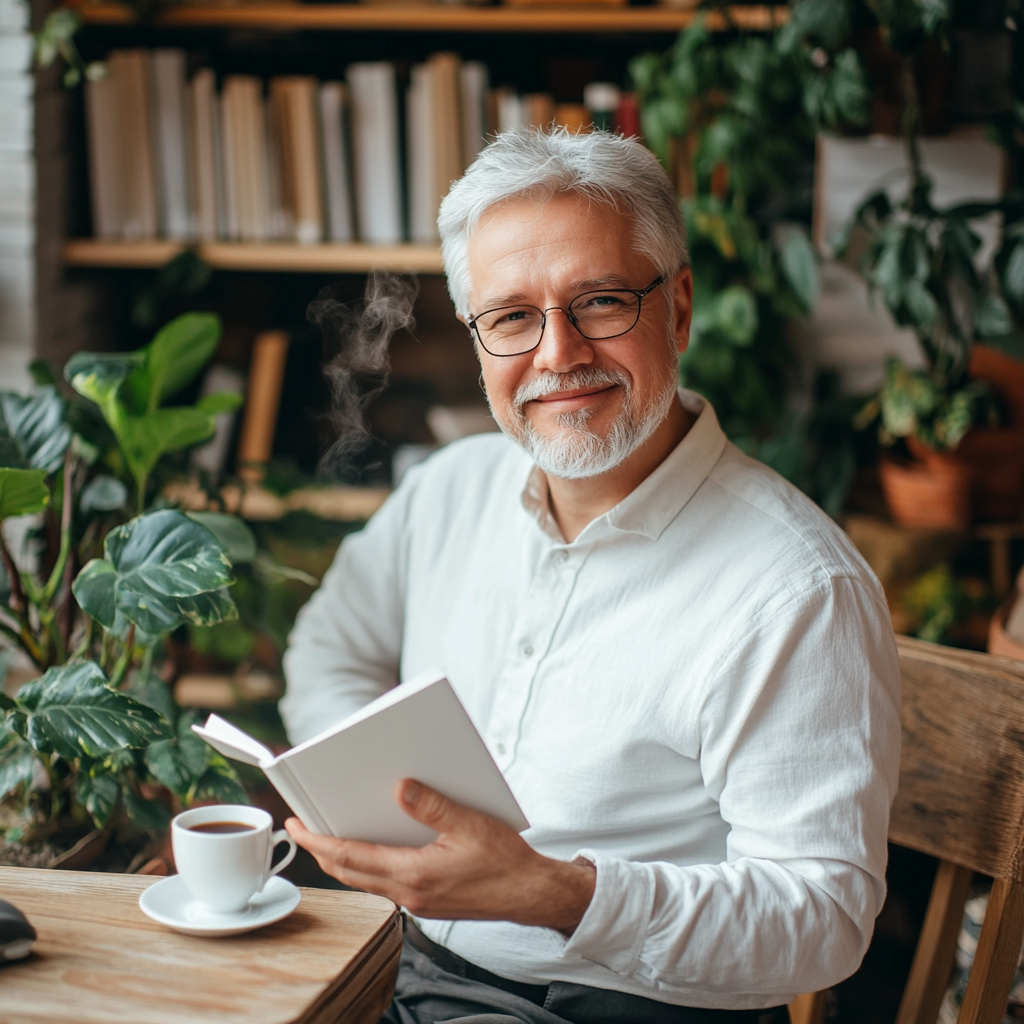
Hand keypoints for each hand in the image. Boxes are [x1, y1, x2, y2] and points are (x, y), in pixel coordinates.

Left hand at [285, 779, 595, 933]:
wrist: (530, 893)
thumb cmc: (505, 861)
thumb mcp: (469, 824)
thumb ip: (432, 806)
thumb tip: (400, 787)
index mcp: (413, 874)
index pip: (349, 857)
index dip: (317, 841)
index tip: (296, 825)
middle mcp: (408, 893)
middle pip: (348, 872)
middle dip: (320, 850)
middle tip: (301, 827)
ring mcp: (416, 900)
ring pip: (364, 880)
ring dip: (342, 859)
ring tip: (329, 834)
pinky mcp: (427, 900)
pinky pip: (384, 883)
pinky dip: (367, 864)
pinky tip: (374, 846)